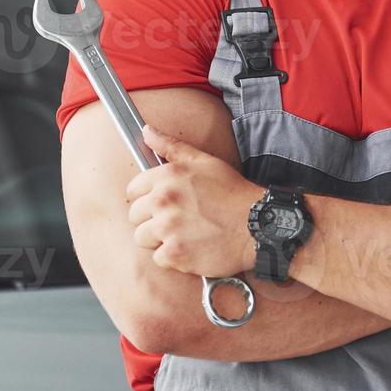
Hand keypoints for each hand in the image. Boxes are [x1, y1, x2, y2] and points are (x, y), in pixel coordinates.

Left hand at [126, 124, 261, 277]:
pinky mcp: (175, 254)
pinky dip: (174, 258)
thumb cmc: (232, 193)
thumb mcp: (204, 162)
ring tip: (184, 234)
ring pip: (142, 238)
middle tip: (177, 220)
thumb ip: (171, 146)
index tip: (162, 204)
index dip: (147, 198)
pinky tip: (191, 248)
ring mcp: (168, 229)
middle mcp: (163, 201)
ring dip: (159, 240)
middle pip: (135, 216)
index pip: (133, 190)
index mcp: (166, 177)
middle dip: (152, 219)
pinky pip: (159, 259)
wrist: (258, 225)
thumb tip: (146, 131)